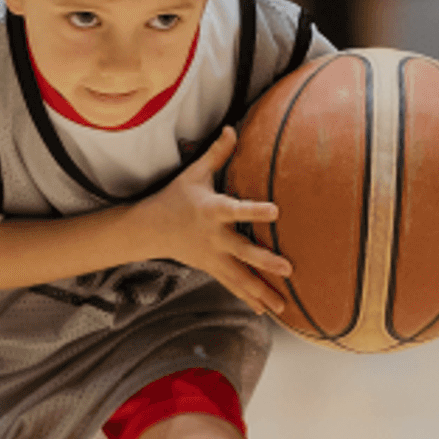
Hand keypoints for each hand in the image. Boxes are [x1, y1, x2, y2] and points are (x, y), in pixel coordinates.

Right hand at [138, 126, 292, 315]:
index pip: (236, 210)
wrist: (149, 229)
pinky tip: (267, 311)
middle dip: (265, 262)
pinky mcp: (212, 269)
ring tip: (284, 307)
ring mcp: (213, 257)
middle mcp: (214, 238)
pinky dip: (249, 299)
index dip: (255, 211)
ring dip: (262, 292)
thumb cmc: (175, 197)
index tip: (276, 211)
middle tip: (288, 268)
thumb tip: (232, 127)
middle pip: (243, 252)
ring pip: (240, 278)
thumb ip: (217, 153)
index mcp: (212, 211)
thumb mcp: (194, 174)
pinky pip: (233, 286)